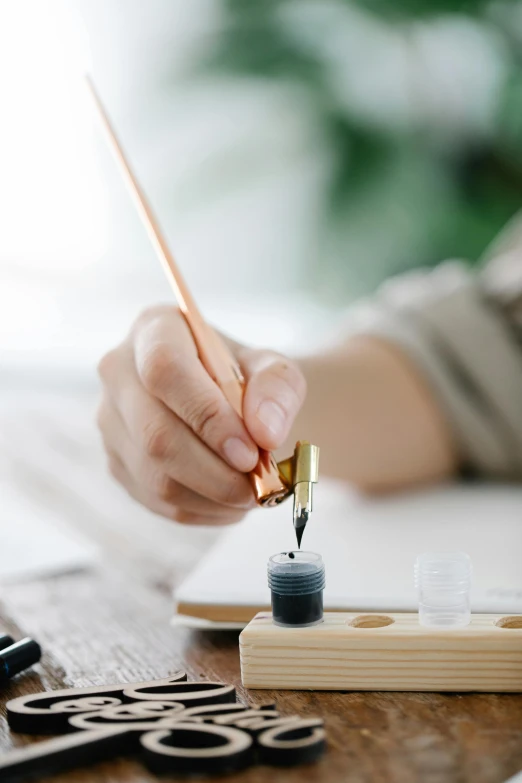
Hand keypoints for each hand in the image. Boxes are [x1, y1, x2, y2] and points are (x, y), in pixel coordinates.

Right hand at [97, 305, 305, 524]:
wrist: (232, 405)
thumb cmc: (249, 381)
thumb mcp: (276, 370)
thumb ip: (278, 389)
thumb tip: (264, 433)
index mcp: (155, 330)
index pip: (165, 371)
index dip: (207, 416)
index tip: (250, 452)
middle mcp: (119, 373)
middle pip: (154, 433)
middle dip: (214, 472)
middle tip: (259, 487)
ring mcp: (111, 422)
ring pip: (155, 476)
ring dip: (212, 497)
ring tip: (253, 495)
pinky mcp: (117, 463)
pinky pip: (156, 501)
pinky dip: (202, 510)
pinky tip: (231, 502)